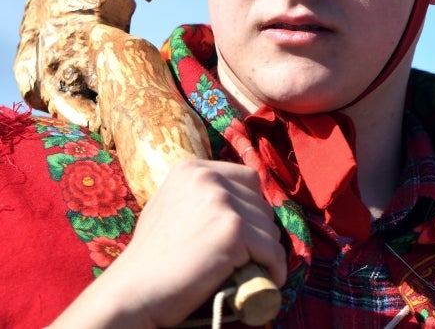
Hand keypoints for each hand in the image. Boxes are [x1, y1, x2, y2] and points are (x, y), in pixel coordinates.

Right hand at [51, 158, 286, 328]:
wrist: (133, 292)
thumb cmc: (150, 259)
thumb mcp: (170, 207)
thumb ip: (198, 196)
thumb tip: (236, 201)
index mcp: (192, 168)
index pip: (246, 179)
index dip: (250, 208)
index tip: (246, 232)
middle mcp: (208, 176)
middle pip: (260, 202)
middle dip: (258, 231)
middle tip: (247, 256)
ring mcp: (222, 201)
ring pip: (269, 227)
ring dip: (265, 251)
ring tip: (249, 270)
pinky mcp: (233, 230)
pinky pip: (272, 250)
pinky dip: (275, 269)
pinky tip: (268, 280)